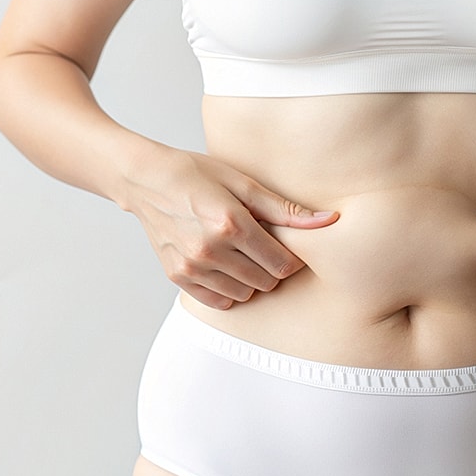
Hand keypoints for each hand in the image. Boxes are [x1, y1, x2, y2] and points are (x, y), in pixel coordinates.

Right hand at [124, 150, 337, 309]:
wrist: (145, 179)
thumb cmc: (195, 174)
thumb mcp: (242, 182)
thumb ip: (285, 209)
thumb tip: (329, 221)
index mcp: (231, 223)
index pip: (281, 264)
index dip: (290, 258)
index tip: (283, 246)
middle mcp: (210, 249)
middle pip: (265, 282)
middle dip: (270, 267)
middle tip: (260, 246)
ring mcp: (191, 266)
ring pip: (243, 294)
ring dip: (249, 279)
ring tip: (239, 253)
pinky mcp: (177, 276)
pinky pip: (218, 301)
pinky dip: (226, 289)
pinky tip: (222, 265)